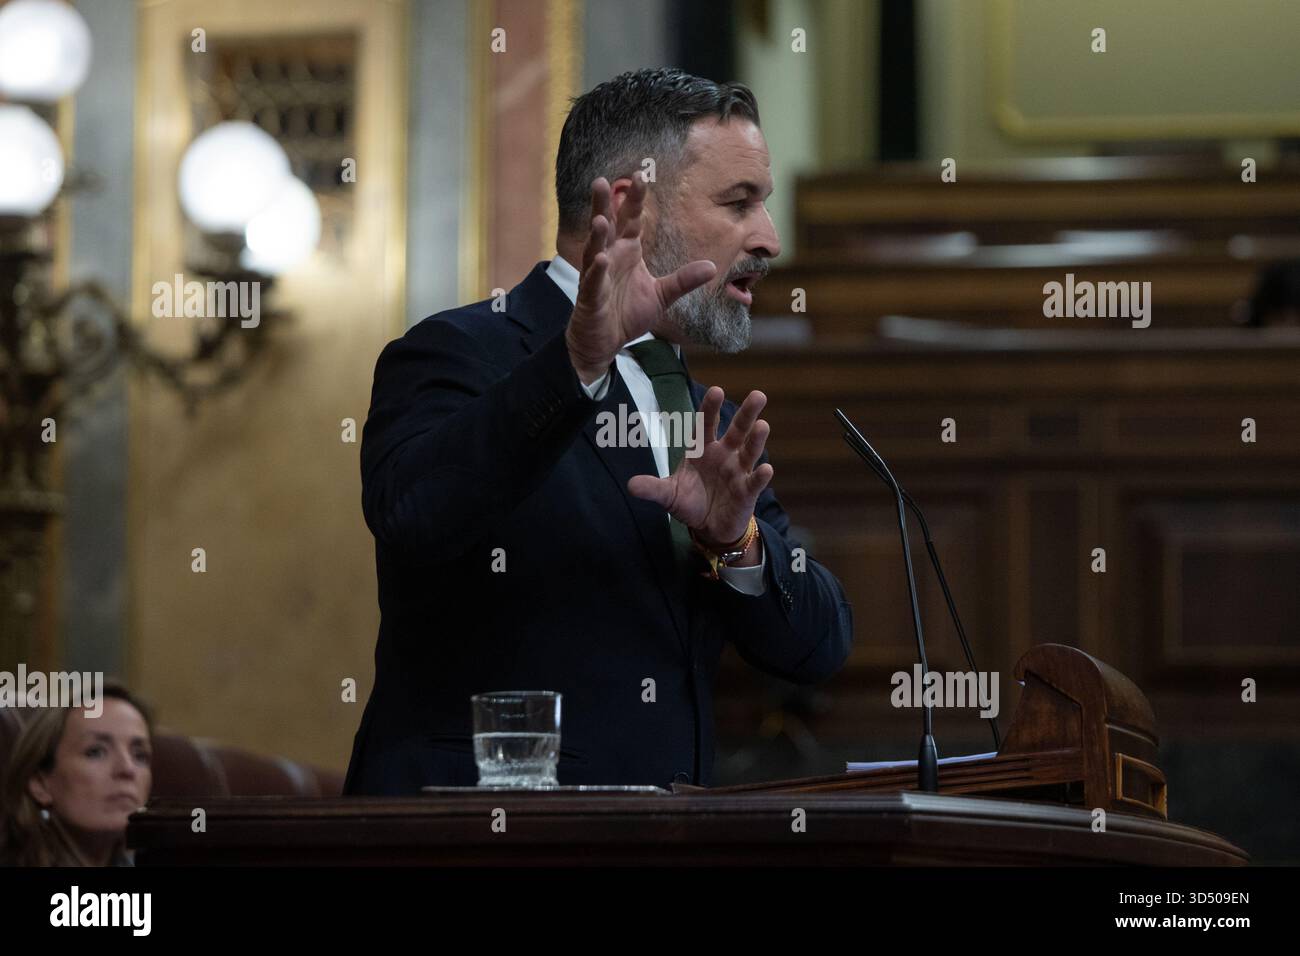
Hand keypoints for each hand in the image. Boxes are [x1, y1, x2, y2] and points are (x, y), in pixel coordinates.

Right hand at [565, 176, 716, 383]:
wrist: (606, 342)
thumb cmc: (628, 314)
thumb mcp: (662, 295)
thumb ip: (683, 280)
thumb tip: (712, 267)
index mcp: (626, 251)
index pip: (630, 220)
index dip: (634, 199)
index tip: (641, 175)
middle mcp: (609, 258)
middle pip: (606, 226)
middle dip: (603, 205)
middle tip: (600, 181)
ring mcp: (596, 277)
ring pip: (594, 251)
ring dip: (596, 236)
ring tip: (600, 220)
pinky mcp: (590, 298)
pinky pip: (592, 282)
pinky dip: (596, 272)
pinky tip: (599, 260)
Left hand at [626, 387, 773, 546]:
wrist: (709, 528)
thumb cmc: (690, 502)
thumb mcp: (669, 495)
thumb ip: (653, 488)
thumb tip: (630, 485)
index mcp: (703, 450)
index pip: (706, 425)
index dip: (710, 409)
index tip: (716, 390)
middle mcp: (724, 455)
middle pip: (737, 431)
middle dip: (746, 414)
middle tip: (759, 395)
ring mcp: (738, 472)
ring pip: (749, 452)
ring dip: (756, 439)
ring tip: (763, 425)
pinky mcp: (747, 492)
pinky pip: (754, 482)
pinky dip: (761, 476)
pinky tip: (766, 469)